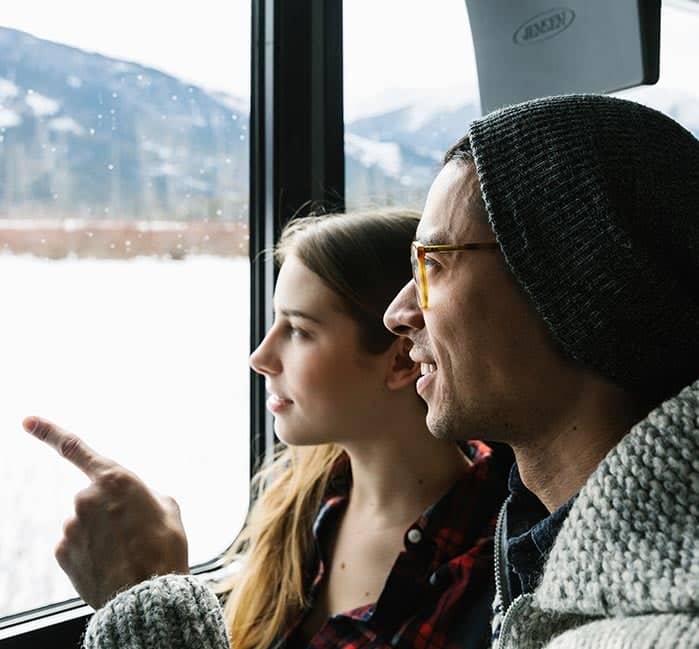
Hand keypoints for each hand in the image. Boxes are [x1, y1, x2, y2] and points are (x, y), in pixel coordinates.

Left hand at [23, 416, 188, 608]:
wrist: (147, 594)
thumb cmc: (164, 548)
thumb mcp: (168, 508)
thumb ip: (144, 494)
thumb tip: (134, 502)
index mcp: (115, 478)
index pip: (75, 448)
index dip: (48, 431)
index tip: (26, 420)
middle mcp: (85, 498)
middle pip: (92, 497)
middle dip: (108, 510)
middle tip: (134, 532)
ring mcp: (70, 526)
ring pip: (84, 522)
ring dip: (101, 533)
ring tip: (126, 552)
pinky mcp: (61, 552)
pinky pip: (75, 544)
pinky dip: (90, 551)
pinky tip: (109, 564)